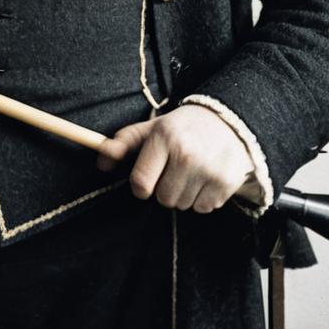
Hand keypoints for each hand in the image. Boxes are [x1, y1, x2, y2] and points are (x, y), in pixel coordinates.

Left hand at [96, 103, 254, 212]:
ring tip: (192, 172)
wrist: (228, 120)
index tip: (147, 178)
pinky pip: (203, 208)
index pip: (140, 183)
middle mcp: (186, 153)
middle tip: (175, 169)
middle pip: (162, 198)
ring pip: (182, 205)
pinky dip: (203, 198)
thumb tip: (101, 163)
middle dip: (165, 188)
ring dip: (184, 194)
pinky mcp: (225, 182)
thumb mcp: (153, 128)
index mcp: (164, 137)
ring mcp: (208, 169)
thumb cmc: (183, 127)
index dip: (140, 185)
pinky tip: (207, 177)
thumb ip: (124, 143)